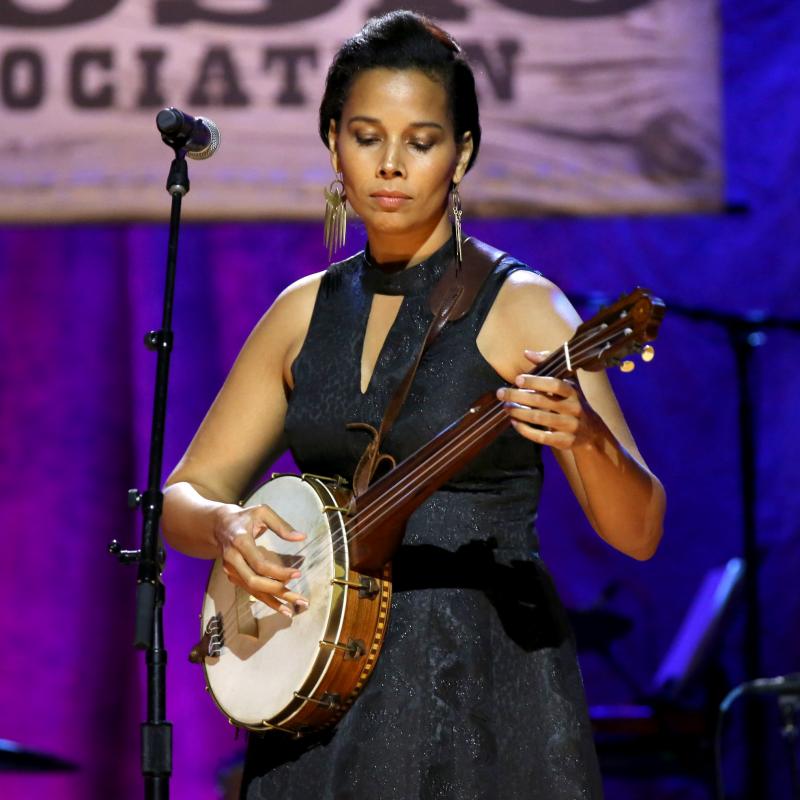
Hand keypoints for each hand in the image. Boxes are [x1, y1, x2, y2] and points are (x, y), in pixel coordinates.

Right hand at [213, 502, 307, 617]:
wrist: (220, 525)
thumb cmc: (245, 517)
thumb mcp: (263, 512)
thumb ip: (282, 526)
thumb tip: (301, 537)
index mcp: (240, 542)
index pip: (259, 563)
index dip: (278, 571)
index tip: (298, 574)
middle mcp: (233, 559)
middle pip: (254, 582)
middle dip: (278, 591)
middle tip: (301, 599)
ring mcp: (231, 570)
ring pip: (253, 590)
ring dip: (274, 601)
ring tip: (293, 610)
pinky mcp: (233, 576)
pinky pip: (251, 591)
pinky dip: (266, 600)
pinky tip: (281, 607)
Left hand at [496, 350, 601, 450]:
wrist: (590, 431)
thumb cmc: (572, 401)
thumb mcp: (567, 382)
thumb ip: (549, 365)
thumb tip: (527, 353)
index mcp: (573, 391)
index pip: (555, 384)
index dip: (536, 382)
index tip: (517, 379)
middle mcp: (573, 408)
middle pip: (542, 401)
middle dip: (518, 397)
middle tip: (501, 393)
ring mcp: (569, 425)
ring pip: (540, 418)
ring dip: (519, 413)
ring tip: (505, 407)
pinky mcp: (564, 441)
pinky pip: (541, 437)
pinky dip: (525, 430)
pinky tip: (514, 422)